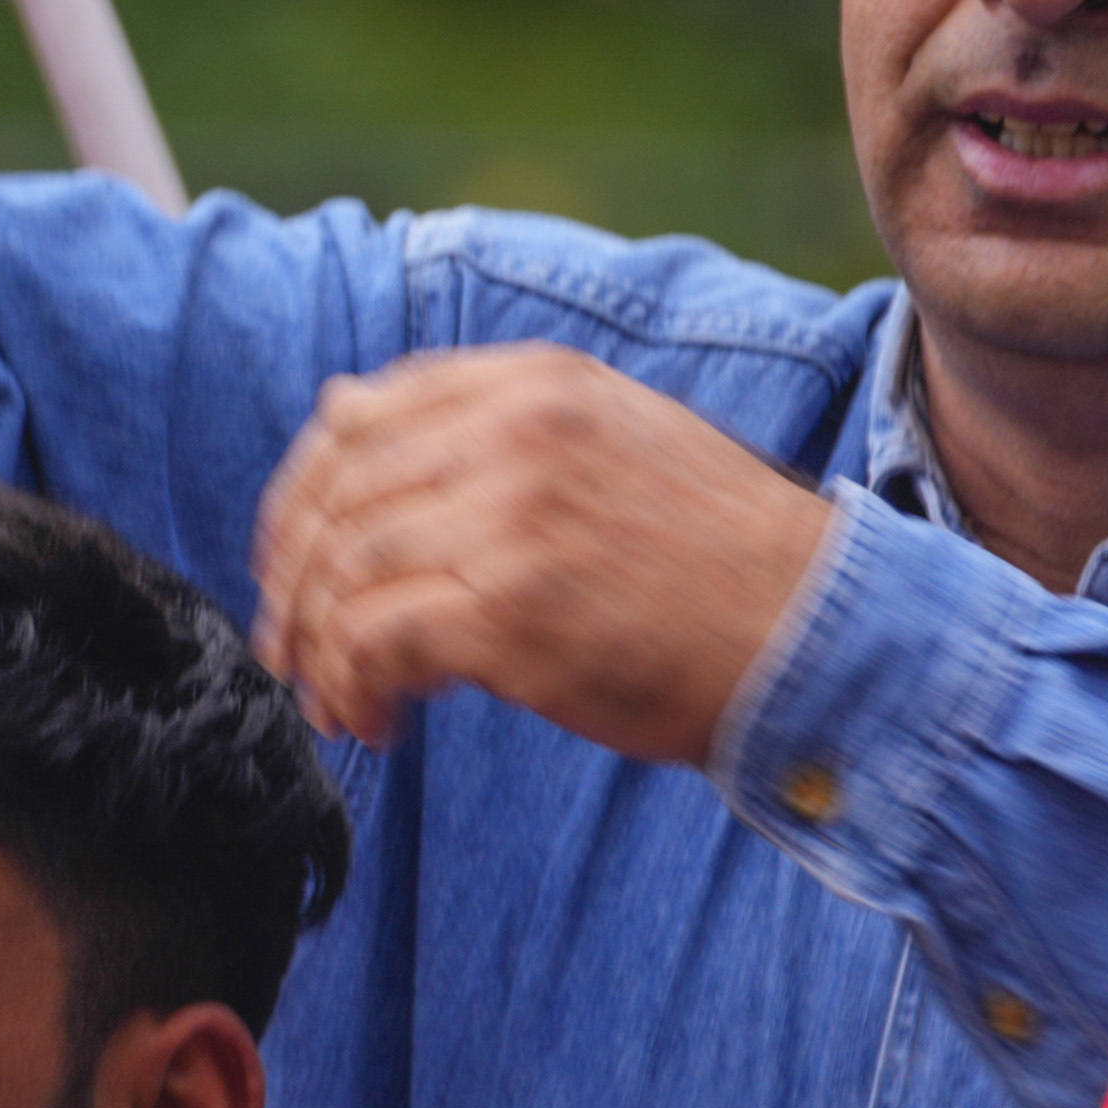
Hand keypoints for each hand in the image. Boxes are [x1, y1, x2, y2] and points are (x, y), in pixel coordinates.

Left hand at [248, 350, 844, 774]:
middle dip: (293, 583)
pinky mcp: (510, 613)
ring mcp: (509, 520)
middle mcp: (512, 435)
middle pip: (334, 495)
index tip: (294, 563)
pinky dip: (353, 689)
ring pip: (342, 572)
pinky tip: (378, 723)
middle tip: (294, 649)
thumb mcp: (612, 439)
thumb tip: (343, 409)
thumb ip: (490, 423)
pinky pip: (372, 643)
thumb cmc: (717, 558)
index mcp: (533, 384)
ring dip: (319, 649)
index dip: (303, 497)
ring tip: (340, 700)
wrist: (814, 634)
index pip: (357, 417)